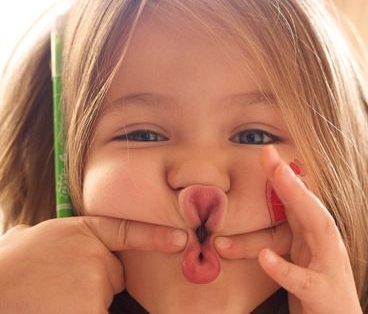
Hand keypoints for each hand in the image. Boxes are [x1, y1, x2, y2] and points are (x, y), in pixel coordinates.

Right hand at [0, 216, 186, 312]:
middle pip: (112, 275)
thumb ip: (36, 235)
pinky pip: (99, 311)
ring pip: (101, 299)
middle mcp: (92, 253)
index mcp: (77, 232)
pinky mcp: (91, 310)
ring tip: (50, 300)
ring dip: (81, 303)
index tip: (181, 240)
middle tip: (57, 288)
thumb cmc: (6, 269)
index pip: (124, 230)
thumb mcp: (21, 242)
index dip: (155, 236)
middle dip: (94, 284)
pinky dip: (81, 309)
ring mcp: (94, 283)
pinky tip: (56, 307)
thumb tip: (24, 233)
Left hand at [215, 145, 361, 313]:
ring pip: (318, 231)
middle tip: (269, 155)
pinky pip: (303, 281)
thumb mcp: (303, 254)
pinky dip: (285, 268)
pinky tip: (266, 258)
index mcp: (317, 236)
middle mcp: (327, 245)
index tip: (266, 152)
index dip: (284, 176)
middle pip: (310, 206)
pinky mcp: (323, 295)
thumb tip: (278, 200)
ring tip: (279, 179)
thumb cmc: (318, 290)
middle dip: (290, 180)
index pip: (300, 201)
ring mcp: (329, 268)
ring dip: (298, 203)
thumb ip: (292, 229)